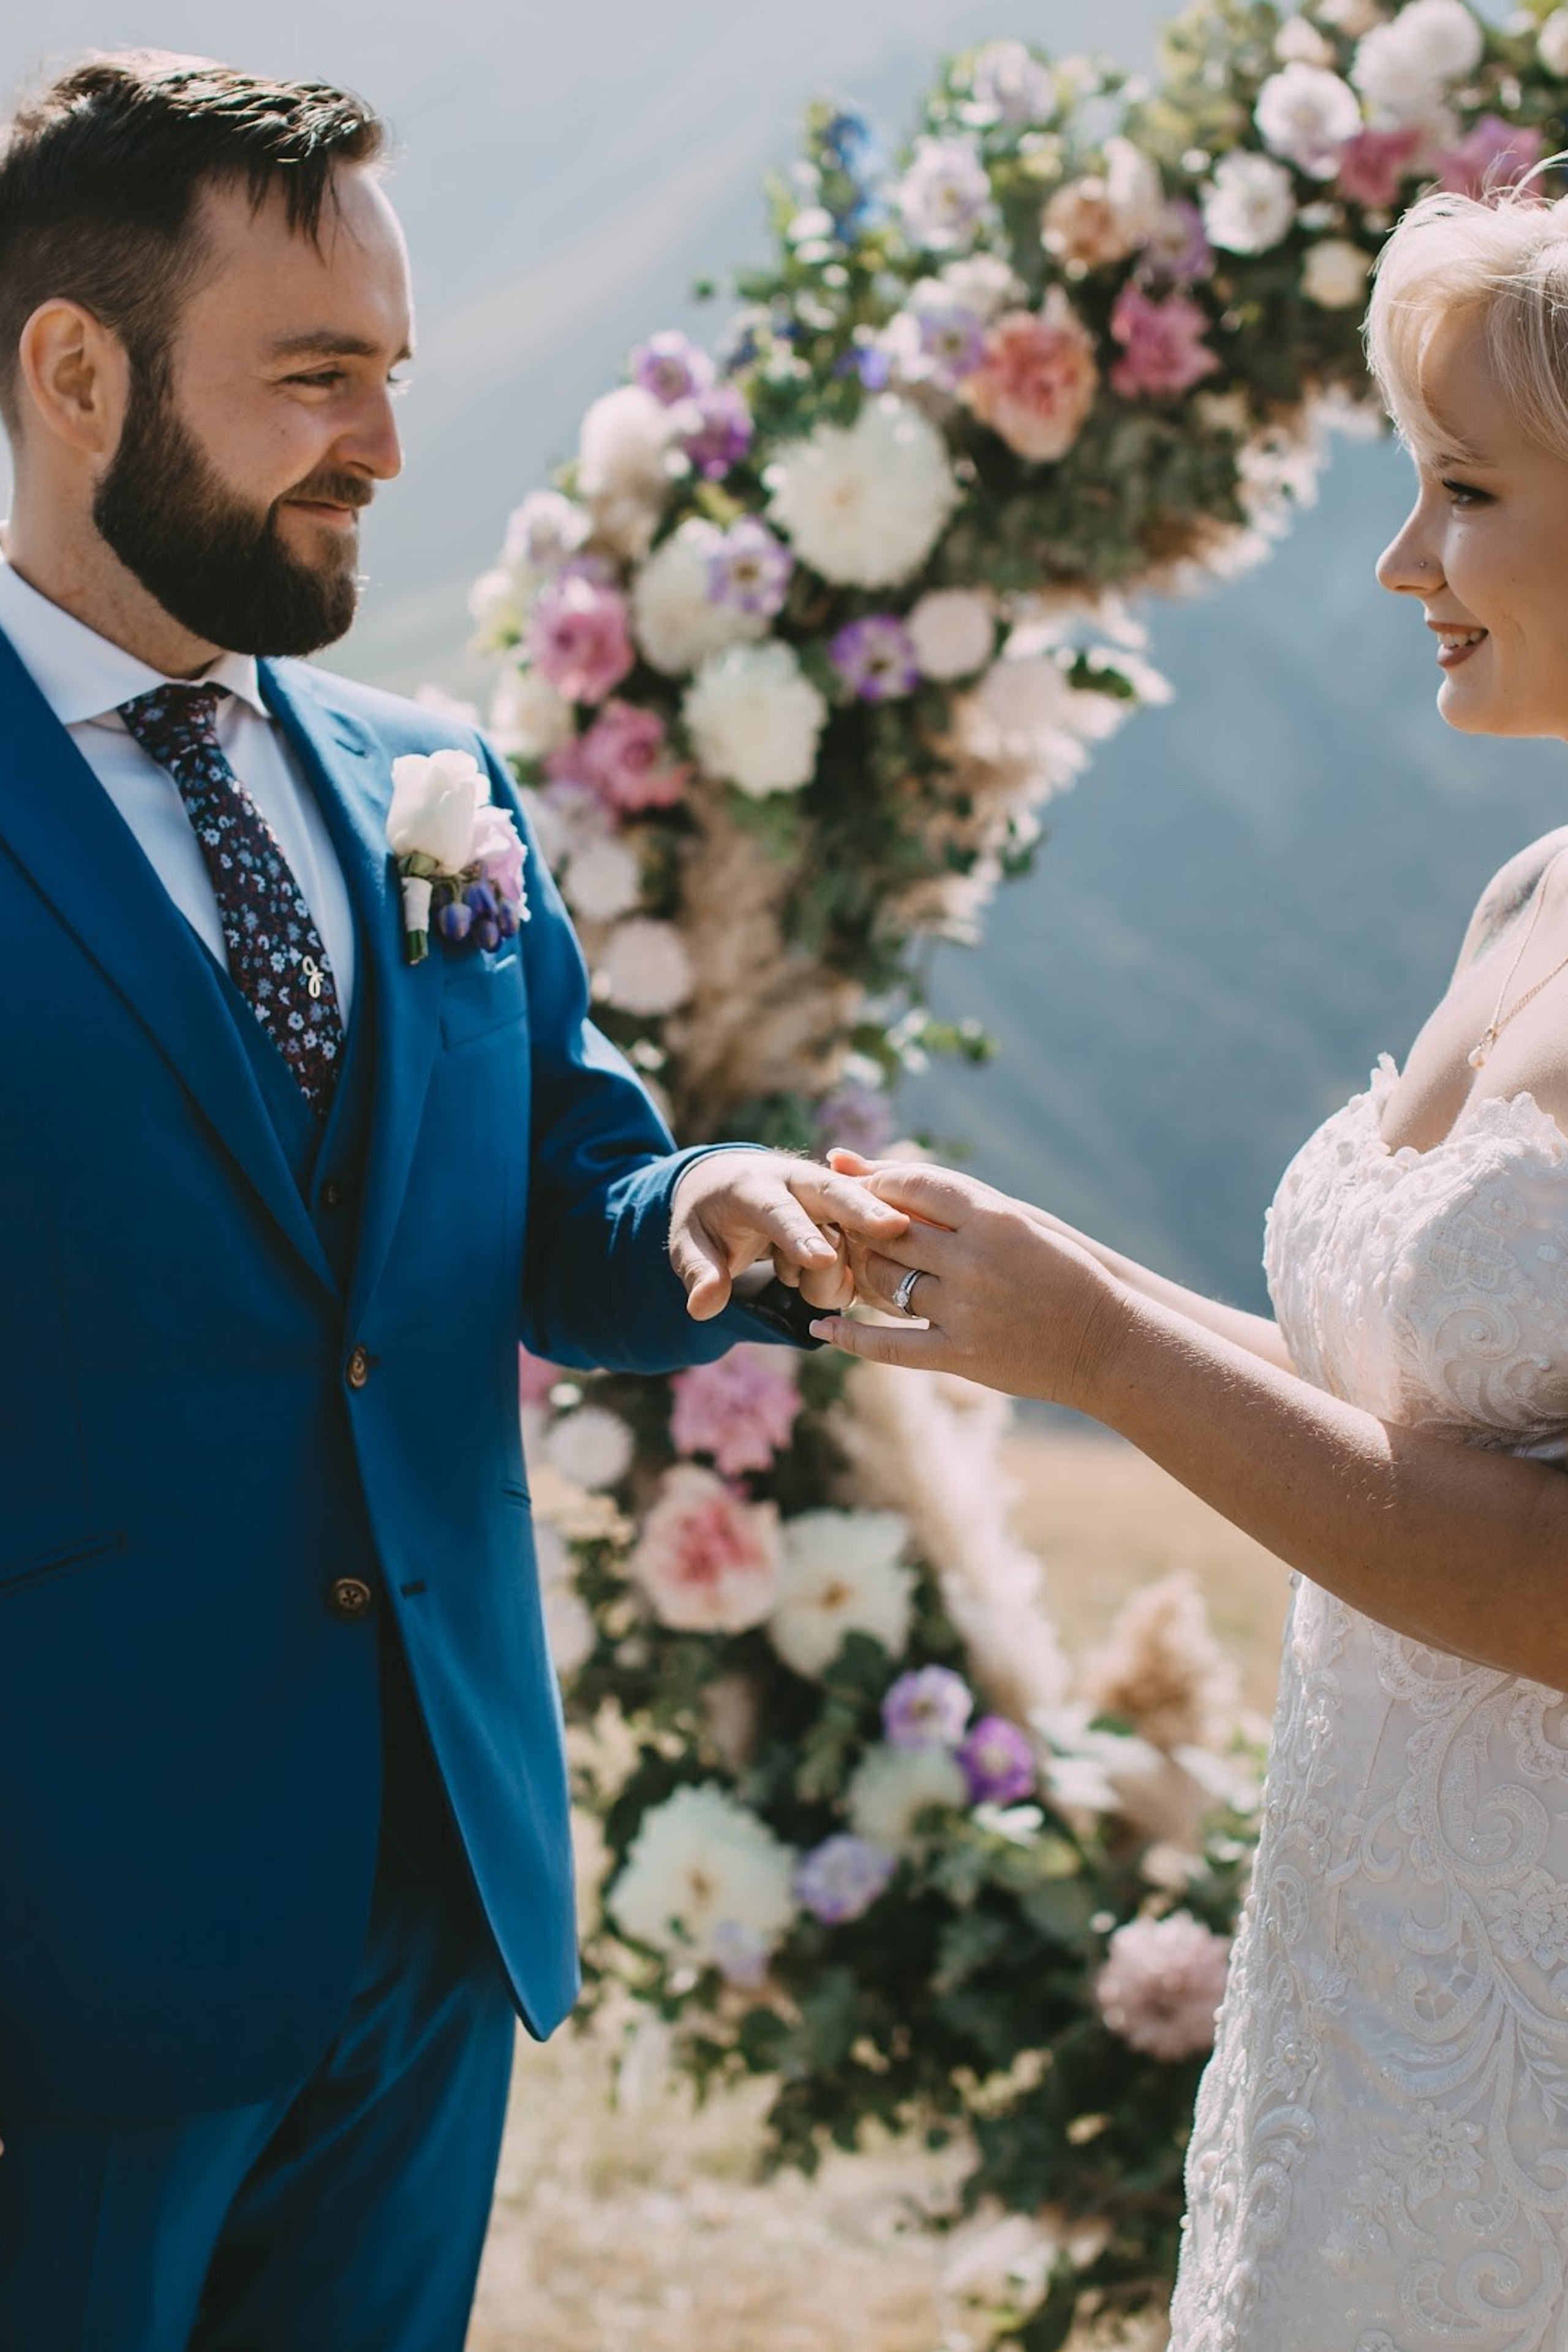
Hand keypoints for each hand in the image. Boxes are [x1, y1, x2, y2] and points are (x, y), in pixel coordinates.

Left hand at [669, 1151, 907, 1320]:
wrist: (727, 1180)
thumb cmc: (708, 1217)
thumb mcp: (687, 1243)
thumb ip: (697, 1272)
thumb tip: (703, 1307)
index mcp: (752, 1186)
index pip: (777, 1211)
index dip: (799, 1235)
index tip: (821, 1259)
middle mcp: (796, 1181)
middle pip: (835, 1194)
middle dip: (865, 1210)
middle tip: (897, 1227)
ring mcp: (826, 1194)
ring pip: (853, 1231)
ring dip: (833, 1271)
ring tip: (785, 1273)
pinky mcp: (846, 1210)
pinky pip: (864, 1243)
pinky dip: (853, 1269)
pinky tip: (813, 1271)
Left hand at [809, 1156, 1125, 1406]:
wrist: (1108, 1342)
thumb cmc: (1063, 1273)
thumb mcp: (1020, 1223)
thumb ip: (956, 1198)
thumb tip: (887, 1166)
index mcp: (997, 1219)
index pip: (916, 1185)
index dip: (881, 1184)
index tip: (865, 1186)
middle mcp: (977, 1261)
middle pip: (892, 1233)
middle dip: (863, 1227)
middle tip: (848, 1226)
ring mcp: (967, 1310)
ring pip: (886, 1282)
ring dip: (864, 1273)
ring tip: (855, 1266)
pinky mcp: (962, 1356)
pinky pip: (889, 1346)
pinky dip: (851, 1336)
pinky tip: (824, 1326)